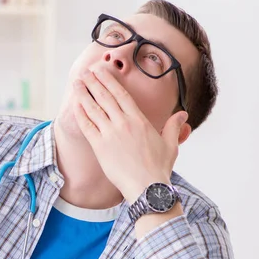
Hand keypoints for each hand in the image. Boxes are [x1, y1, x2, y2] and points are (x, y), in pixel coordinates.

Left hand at [72, 67, 188, 203]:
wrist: (146, 187)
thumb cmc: (158, 168)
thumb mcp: (170, 144)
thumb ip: (173, 126)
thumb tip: (183, 114)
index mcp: (139, 120)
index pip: (121, 94)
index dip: (110, 81)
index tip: (102, 71)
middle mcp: (123, 123)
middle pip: (105, 97)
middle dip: (94, 82)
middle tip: (85, 72)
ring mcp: (110, 134)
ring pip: (94, 108)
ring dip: (84, 94)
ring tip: (77, 83)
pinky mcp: (100, 147)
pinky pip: (87, 126)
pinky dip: (80, 114)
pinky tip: (75, 105)